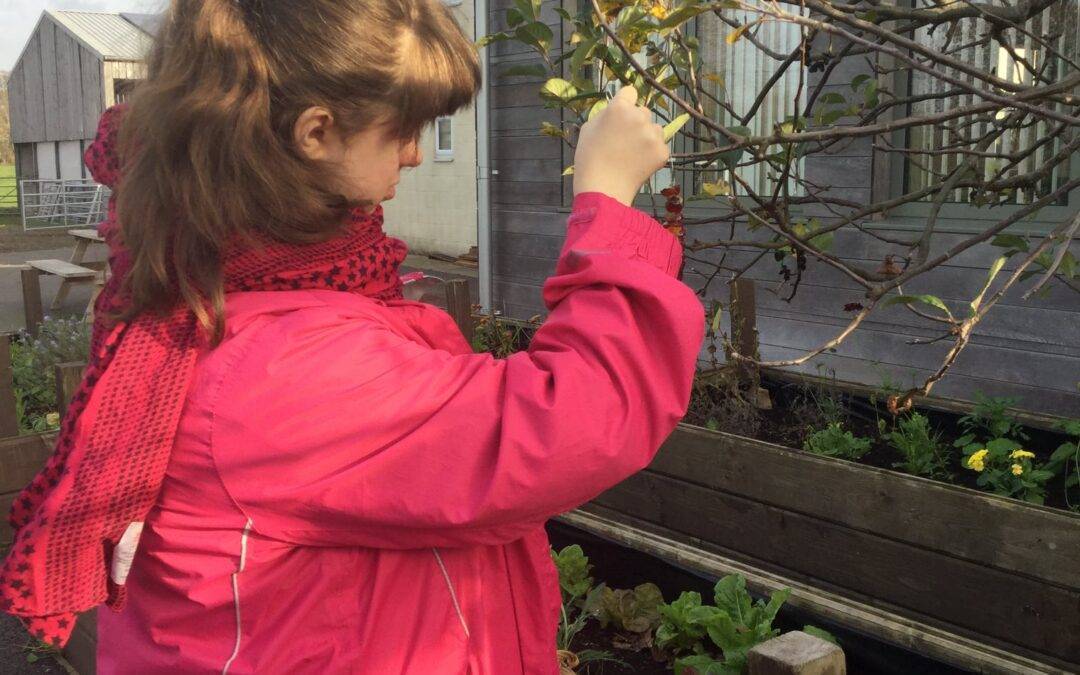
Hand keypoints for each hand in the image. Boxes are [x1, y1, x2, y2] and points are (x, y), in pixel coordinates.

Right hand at [572, 86, 669, 206]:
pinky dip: (652, 153)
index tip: (621, 114)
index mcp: (619, 108)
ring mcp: (653, 134)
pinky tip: (638, 163)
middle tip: (623, 141)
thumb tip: (618, 109)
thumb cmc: (589, 159)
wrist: (603, 190)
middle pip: (643, 111)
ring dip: (646, 136)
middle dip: (635, 121)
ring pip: (654, 128)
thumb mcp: (588, 129)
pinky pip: (660, 145)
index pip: (630, 91)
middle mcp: (639, 116)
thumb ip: (605, 114)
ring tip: (631, 154)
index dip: (625, 102)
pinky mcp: (662, 151)